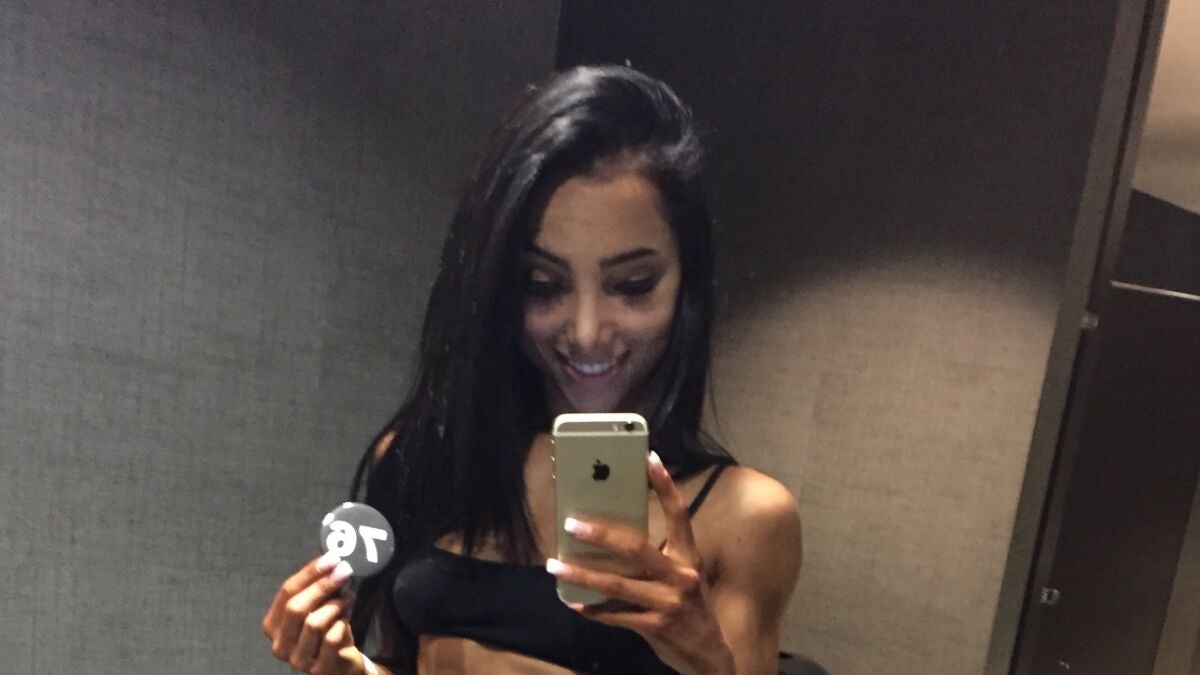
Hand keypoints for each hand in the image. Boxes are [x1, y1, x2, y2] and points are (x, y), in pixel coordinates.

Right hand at [262, 553, 371, 673]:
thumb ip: (317, 587)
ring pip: (314, 624)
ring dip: (335, 605)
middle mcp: (280, 644)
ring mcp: (298, 660)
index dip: (309, 573)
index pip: (286, 593)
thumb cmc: (326, 630)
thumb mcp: (316, 607)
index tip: (331, 559)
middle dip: (322, 586)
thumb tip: (332, 561)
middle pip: (296, 608)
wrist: (341, 663)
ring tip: (348, 597)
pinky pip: (331, 640)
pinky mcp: (319, 669)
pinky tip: (346, 619)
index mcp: (273, 625)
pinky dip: (342, 624)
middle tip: (344, 572)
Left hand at [546, 452, 735, 674]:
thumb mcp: (684, 577)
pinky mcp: (656, 627)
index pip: (679, 514)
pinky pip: (616, 616)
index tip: (649, 458)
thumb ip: (658, 558)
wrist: (710, 655)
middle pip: (637, 548)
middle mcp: (681, 576)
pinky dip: (594, 610)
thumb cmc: (691, 607)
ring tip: (555, 565)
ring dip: (582, 575)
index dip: (665, 486)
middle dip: (601, 534)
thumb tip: (614, 536)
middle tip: (571, 522)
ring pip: (617, 584)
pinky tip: (574, 603)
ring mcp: (668, 603)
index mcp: (688, 557)